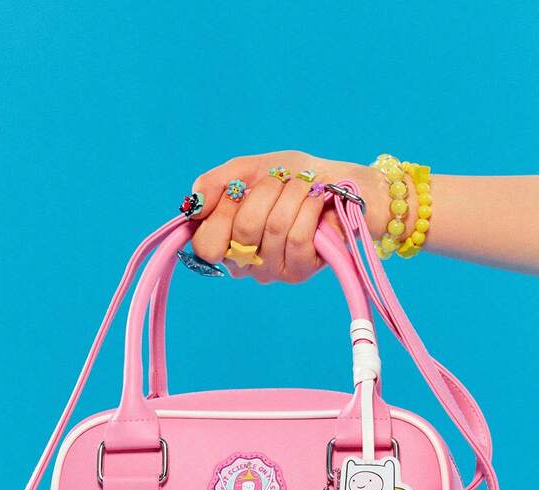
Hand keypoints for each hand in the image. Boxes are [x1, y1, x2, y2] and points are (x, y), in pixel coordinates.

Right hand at [189, 151, 387, 283]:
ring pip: (273, 229)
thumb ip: (217, 183)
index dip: (221, 213)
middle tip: (282, 181)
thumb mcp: (252, 169)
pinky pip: (298, 239)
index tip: (240, 189)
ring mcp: (272, 270)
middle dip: (266, 191)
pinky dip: (310, 210)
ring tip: (305, 187)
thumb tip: (192, 204)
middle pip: (242, 229)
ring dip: (293, 195)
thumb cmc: (296, 177)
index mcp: (226, 240)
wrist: (346, 185)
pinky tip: (319, 203)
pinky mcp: (300, 272)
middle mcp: (245, 262)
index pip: (205, 245)